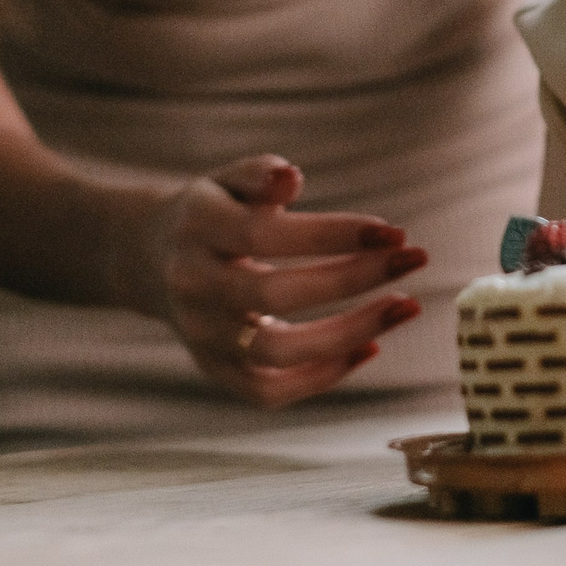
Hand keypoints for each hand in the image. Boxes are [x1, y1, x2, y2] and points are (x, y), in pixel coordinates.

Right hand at [127, 154, 428, 407]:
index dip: (332, 235)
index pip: (266, 235)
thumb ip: (258, 174)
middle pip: (274, 295)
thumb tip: (290, 176)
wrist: (152, 260)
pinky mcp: (215, 371)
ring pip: (275, 353)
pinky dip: (322, 376)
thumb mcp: (226, 180)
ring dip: (349, 333)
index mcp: (198, 229)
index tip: (391, 232)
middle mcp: (194, 287)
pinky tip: (371, 346)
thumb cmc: (214, 212)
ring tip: (406, 306)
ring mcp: (202, 336)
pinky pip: (268, 391)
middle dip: (353, 278)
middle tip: (414, 257)